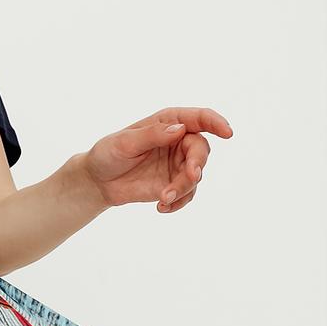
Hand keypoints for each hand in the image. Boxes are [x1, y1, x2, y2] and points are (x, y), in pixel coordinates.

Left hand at [84, 109, 232, 213]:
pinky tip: (162, 207)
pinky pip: (187, 194)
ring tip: (164, 198)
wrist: (98, 181)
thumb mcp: (126, 142)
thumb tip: (179, 130)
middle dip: (198, 164)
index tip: (228, 133)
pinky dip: (179, 202)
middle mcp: (178, 141)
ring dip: (183, 188)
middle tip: (190, 177)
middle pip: (201, 150)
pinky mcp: (174, 184)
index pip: (199, 118)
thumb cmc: (109, 153)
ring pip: (196, 175)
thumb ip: (153, 135)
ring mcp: (178, 164)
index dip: (216, 123)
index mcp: (169, 122)